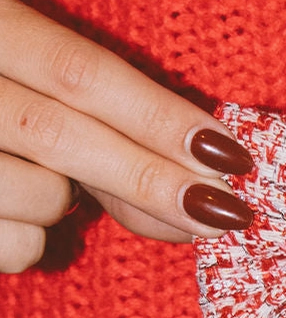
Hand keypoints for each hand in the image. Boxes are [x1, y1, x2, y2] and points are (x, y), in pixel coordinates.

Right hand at [0, 0, 253, 273]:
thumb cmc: (5, 91)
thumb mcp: (33, 71)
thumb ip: (106, 118)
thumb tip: (207, 186)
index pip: (77, 69)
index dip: (156, 114)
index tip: (231, 155)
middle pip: (58, 135)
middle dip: (150, 178)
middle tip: (226, 213)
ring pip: (36, 196)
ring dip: (66, 203)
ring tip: (40, 179)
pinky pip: (12, 247)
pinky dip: (31, 241)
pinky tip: (8, 210)